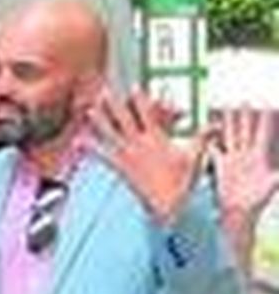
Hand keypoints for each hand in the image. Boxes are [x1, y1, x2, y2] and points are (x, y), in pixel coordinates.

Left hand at [91, 89, 208, 224]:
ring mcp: (128, 156)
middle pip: (125, 119)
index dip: (141, 99)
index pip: (148, 114)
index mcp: (157, 139)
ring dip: (99, 120)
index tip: (134, 86)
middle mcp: (139, 145)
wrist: (167, 206)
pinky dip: (91, 148)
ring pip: (110, 134)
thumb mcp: (194, 157)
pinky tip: (78, 141)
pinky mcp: (120, 168)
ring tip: (88, 109)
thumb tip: (215, 124)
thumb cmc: (181, 183)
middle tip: (104, 88)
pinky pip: (103, 156)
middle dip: (115, 103)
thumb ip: (203, 137)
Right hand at [210, 107, 277, 220]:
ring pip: (231, 136)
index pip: (263, 133)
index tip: (266, 105)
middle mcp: (246, 155)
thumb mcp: (273, 184)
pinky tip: (209, 134)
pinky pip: (215, 151)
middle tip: (244, 100)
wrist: (239, 213)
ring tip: (226, 110)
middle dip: (245, 115)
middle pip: (245, 130)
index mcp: (259, 156)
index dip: (265, 119)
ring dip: (228, 123)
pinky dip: (211, 142)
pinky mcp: (222, 167)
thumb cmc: (257, 200)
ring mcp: (234, 160)